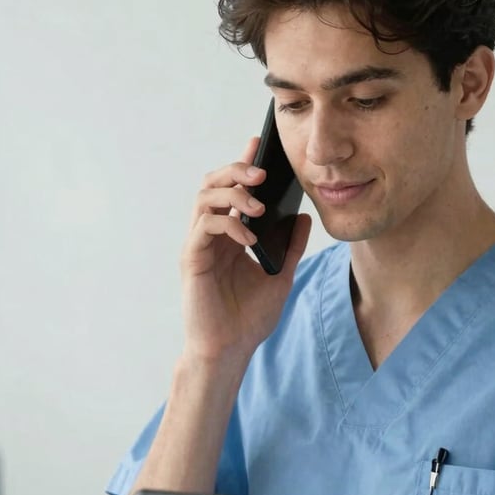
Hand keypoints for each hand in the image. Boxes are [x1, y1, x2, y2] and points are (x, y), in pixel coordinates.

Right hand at [180, 136, 310, 361]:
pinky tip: (248, 235)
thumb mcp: (281, 275)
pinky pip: (205, 228)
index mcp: (230, 235)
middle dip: (236, 171)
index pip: (232, 189)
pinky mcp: (192, 259)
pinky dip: (228, 224)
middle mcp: (210, 235)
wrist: (230, 350)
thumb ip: (290, 246)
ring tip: (258, 203)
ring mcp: (199, 245)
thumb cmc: (249, 318)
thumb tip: (302, 216)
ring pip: (204, 198)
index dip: (243, 164)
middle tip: (261, 172)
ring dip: (232, 194)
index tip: (259, 143)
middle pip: (212, 184)